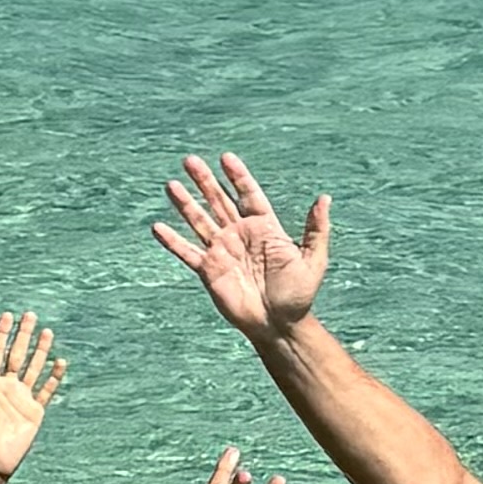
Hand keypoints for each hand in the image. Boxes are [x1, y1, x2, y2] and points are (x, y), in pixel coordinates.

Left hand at [0, 312, 69, 478]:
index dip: (2, 333)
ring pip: (34, 367)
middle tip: (30, 315)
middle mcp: (7, 386)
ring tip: (47, 332)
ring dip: (41, 350)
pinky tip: (60, 362)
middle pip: (17, 354)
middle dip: (24, 335)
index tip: (7, 315)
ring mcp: (22, 397)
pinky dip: (54, 376)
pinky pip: (47, 390)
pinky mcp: (35, 411)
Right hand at [152, 153, 330, 343]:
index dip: (237, 176)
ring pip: (199, 220)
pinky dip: (172, 241)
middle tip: (190, 160)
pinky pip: (187, 252)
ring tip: (170, 185)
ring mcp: (222, 251)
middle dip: (204, 180)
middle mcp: (240, 234)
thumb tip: (324, 198)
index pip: (248, 194)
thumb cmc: (298, 294)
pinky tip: (158, 227)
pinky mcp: (209, 270)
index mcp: (264, 227)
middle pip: (218, 201)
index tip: (226, 158)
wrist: (278, 325)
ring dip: (185, 203)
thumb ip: (316, 229)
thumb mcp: (313, 260)